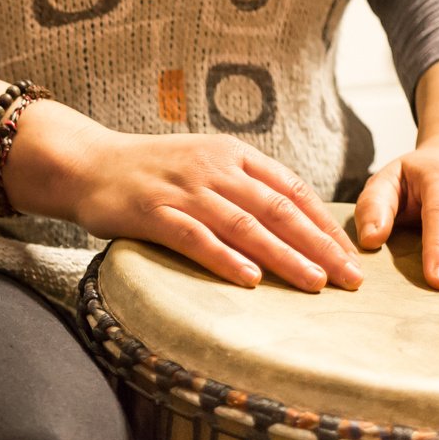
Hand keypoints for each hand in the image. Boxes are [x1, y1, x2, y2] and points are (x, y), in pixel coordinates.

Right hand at [10, 105, 362, 292]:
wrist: (87, 163)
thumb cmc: (150, 172)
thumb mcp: (204, 164)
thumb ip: (243, 186)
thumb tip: (291, 223)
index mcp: (233, 155)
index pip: (292, 189)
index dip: (324, 224)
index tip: (351, 254)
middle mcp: (214, 169)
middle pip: (278, 210)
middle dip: (319, 246)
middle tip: (349, 279)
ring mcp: (183, 190)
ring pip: (245, 226)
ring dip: (285, 257)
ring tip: (315, 284)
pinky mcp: (151, 212)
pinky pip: (195, 238)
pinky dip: (224, 258)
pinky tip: (250, 279)